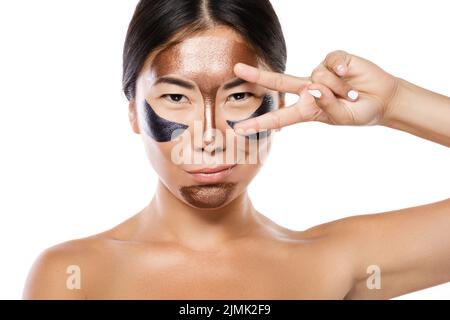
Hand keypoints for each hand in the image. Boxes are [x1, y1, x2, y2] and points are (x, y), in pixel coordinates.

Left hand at [232, 50, 399, 130]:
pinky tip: (349, 76)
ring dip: (339, 90)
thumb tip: (313, 86)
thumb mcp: (341, 118)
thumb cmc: (358, 113)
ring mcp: (319, 73)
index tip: (239, 129)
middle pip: (279, 81)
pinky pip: (331, 63)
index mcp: (306, 109)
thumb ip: (326, 107)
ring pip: (318, 78)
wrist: (382, 99)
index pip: (279, 116)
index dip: (259, 123)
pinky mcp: (333, 60)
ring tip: (352, 95)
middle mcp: (308, 89)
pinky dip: (342, 73)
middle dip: (258, 75)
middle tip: (237, 69)